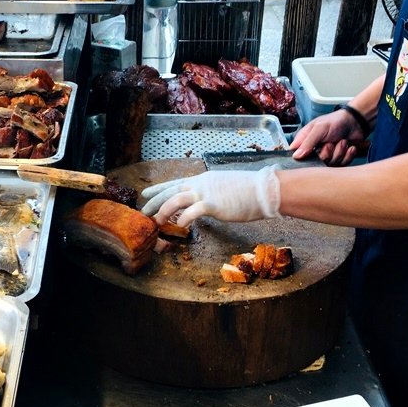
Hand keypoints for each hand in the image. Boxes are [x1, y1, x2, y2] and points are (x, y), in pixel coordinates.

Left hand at [140, 166, 280, 227]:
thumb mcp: (223, 188)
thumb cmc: (248, 191)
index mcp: (202, 180)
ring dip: (163, 211)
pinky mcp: (213, 204)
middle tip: (143, 212)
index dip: (159, 188)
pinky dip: (184, 219)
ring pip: (176, 199)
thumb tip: (204, 201)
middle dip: (155, 202)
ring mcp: (206, 193)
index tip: (146, 193)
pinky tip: (180, 226)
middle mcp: (200, 184)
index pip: (175, 183)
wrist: (264, 190)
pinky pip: (193, 212)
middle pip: (170, 191)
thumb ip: (210, 194)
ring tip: (156, 222)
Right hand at [290, 109, 362, 165]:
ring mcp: (327, 156)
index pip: (297, 155)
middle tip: (331, 143)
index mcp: (305, 141)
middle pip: (316, 163)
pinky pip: (341, 165)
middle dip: (327, 153)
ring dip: (339, 152)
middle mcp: (314, 150)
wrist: (356, 122)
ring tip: (342, 141)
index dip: (303, 157)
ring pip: (330, 164)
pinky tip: (349, 147)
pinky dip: (347, 155)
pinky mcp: (338, 159)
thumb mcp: (319, 129)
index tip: (313, 152)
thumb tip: (296, 156)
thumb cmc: (336, 121)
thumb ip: (307, 142)